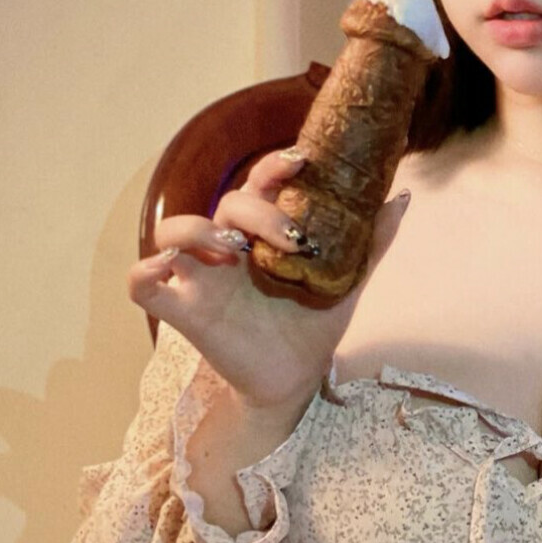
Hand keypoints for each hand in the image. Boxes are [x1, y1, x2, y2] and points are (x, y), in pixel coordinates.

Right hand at [128, 148, 411, 411]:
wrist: (295, 381)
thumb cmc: (311, 325)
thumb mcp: (347, 283)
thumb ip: (370, 243)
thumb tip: (400, 197)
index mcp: (262, 234)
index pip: (259, 185)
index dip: (273, 166)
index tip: (302, 161)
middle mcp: (227, 248)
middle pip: (225, 205)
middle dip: (257, 211)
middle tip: (292, 239)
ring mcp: (200, 278)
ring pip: (170, 231)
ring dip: (196, 230)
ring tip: (233, 249)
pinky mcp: (182, 312)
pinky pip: (141, 283)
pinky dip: (144, 270)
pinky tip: (168, 267)